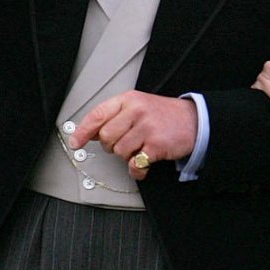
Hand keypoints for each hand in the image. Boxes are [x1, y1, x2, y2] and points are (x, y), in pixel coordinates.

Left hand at [69, 91, 197, 179]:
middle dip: (112, 145)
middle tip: (125, 143)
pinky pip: (134, 164)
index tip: (75, 142)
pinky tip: (144, 162)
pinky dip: (137, 169)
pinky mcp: (156, 145)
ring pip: (119, 152)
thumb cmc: (163, 115)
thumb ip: (115, 116)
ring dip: (127, 156)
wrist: (194, 120)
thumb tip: (90, 132)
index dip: (83, 131)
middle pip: (106, 137)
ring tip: (139, 148)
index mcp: (129, 100)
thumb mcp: (138, 106)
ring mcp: (147, 128)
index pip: (98, 114)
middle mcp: (137, 111)